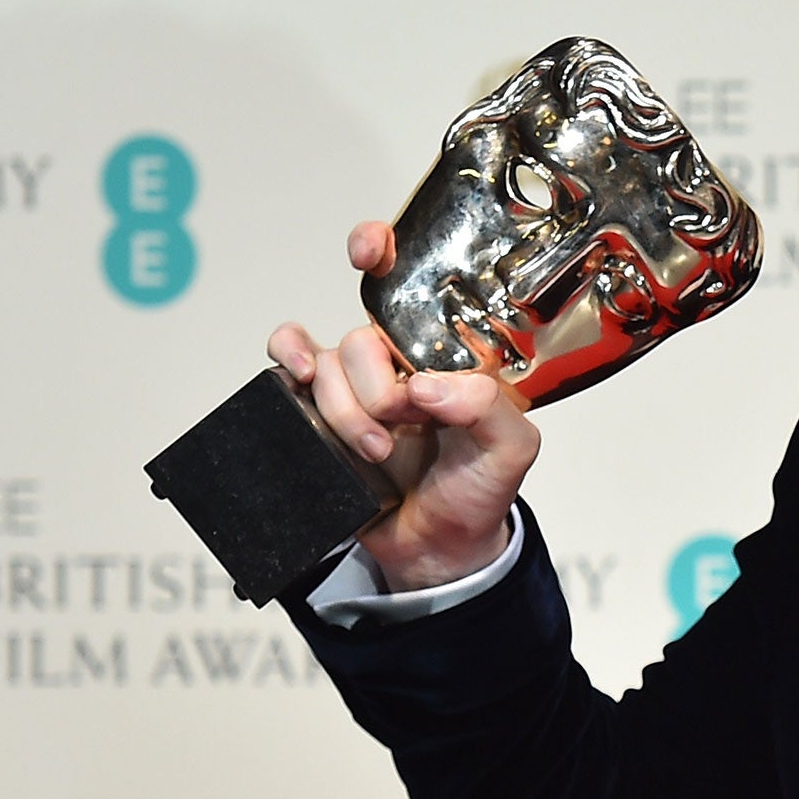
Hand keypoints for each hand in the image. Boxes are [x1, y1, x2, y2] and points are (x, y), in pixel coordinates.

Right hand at [268, 221, 541, 590]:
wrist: (437, 548)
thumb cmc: (478, 490)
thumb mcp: (511, 449)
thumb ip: (489, 408)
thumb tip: (427, 385)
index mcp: (447, 352)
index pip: (414, 282)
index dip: (385, 251)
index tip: (370, 251)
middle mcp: (400, 358)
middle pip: (362, 339)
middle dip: (377, 391)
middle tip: (402, 427)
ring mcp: (357, 383)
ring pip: (325, 362)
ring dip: (346, 411)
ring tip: (377, 452)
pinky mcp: (319, 411)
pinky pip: (287, 365)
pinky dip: (287, 364)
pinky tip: (299, 383)